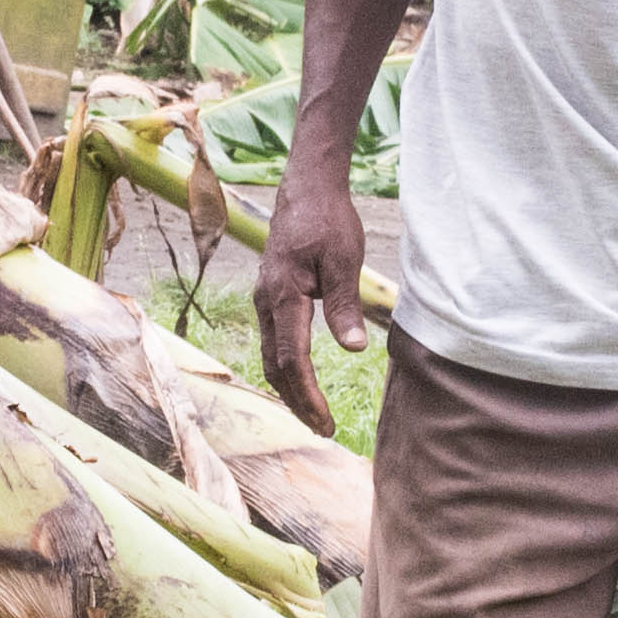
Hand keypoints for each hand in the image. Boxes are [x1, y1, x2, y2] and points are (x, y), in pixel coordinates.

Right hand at [258, 170, 375, 429]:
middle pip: (275, 366)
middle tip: (323, 428)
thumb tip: (353, 348)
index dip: (308, 395)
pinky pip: (272, 341)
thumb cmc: (328, 220)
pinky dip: (285, 368)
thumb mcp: (345, 260)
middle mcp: (266, 302)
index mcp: (284, 295)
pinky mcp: (269, 297)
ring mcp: (264, 300)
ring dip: (290, 389)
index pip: (292, 359)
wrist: (306, 189)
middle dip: (297, 401)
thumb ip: (346, 305)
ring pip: (269, 357)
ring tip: (313, 413)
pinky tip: (301, 379)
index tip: (326, 421)